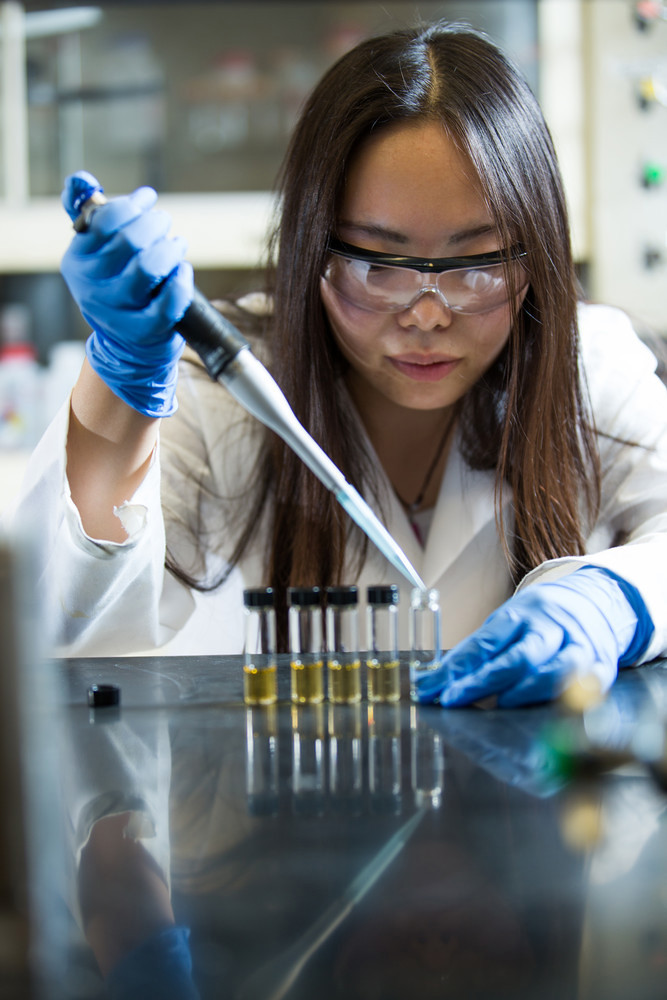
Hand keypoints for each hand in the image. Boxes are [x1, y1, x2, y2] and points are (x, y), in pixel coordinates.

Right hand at [61, 171, 193, 416]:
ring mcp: (116, 312)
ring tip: (176, 245)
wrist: (127, 343)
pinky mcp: (143, 331)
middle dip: (155, 224)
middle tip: (165, 223)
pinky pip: (168, 303)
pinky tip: (183, 272)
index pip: (105, 220)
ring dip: (170, 248)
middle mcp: (91, 286)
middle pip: (130, 241)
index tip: (147, 200)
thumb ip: (92, 216)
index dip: (132, 205)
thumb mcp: (97, 253)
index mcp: (77, 260)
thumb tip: (79, 179)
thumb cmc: (118, 286)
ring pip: (148, 269)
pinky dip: (181, 282)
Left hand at [416, 567, 652, 707]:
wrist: (599, 602)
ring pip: (553, 673)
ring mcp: (579, 647)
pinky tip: (548, 719)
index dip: (458, 667)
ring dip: (523, 694)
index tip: (431, 687)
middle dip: (482, 682)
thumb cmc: (541, 621)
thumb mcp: (510, 623)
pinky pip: (587, 689)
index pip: (485, 642)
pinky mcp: (602, 668)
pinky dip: (566, 702)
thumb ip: (481, 653)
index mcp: (522, 613)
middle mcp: (551, 628)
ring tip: (499, 705)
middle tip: (452, 700)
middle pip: (517, 658)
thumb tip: (436, 684)